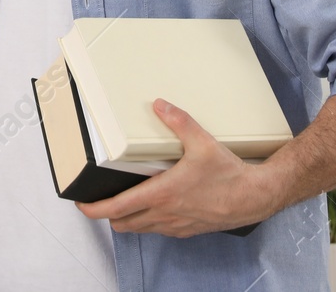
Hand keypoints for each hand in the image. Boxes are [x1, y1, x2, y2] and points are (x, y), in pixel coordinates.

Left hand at [75, 99, 286, 236]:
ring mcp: (175, 226)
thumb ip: (179, 122)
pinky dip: (147, 221)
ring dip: (127, 218)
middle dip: (107, 214)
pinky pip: (157, 230)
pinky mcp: (186, 230)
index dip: (93, 209)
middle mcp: (164, 214)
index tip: (82, 204)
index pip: (116, 208)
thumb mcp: (203, 142)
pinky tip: (154, 205)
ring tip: (124, 200)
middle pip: (122, 223)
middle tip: (101, 198)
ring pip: (139, 229)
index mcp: (161, 194)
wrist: (254, 198)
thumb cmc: (229, 175)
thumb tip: (160, 105)